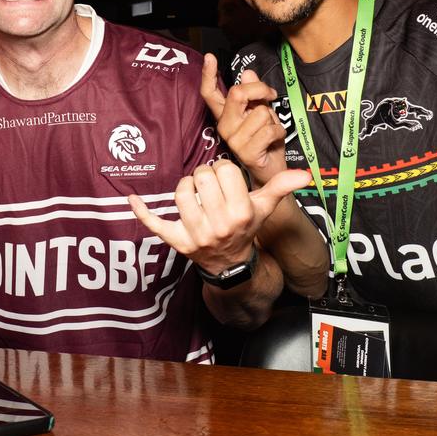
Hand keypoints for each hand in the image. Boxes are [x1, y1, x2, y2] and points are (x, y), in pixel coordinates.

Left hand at [129, 160, 309, 277]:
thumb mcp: (263, 209)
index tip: (226, 180)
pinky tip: (131, 198)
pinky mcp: (176, 241)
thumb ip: (280, 188)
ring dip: (185, 188)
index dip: (223, 170)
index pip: (223, 170)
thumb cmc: (245, 228)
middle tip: (210, 187)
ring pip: (180, 192)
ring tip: (195, 195)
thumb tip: (305, 174)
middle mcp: (218, 224)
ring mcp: (195, 234)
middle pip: (201, 177)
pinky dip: (141, 211)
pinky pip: (153, 223)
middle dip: (204, 176)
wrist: (231, 265)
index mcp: (241, 213)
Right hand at [202, 57, 285, 185]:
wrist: (271, 172)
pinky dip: (279, 131)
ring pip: (260, 112)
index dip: (208, 74)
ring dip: (273, 118)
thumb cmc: (266, 142)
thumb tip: (248, 73)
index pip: (210, 93)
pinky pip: (269, 129)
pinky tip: (275, 140)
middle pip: (238, 94)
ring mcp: (234, 140)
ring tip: (271, 130)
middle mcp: (225, 127)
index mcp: (225, 116)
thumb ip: (254, 94)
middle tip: (270, 95)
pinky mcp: (246, 152)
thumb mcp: (261, 113)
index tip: (209, 57)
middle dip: (260, 89)